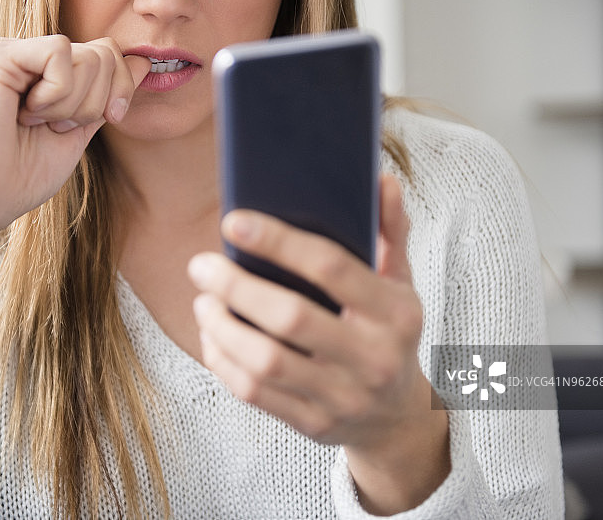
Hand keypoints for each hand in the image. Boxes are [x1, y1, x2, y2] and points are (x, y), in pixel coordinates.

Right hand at [0, 35, 150, 237]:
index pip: (107, 53)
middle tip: (58, 127)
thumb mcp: (83, 129)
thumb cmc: (26, 174)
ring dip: (73, 105)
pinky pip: (59, 54)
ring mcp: (10, 50)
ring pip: (87, 55)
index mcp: (46, 70)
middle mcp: (27, 54)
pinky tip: (26, 114)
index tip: (107, 119)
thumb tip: (143, 63)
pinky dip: (56, 95)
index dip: (121, 87)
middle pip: (104, 53)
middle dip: (96, 103)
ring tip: (39, 123)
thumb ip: (108, 95)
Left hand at [188, 175, 448, 512]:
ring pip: (266, 361)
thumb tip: (382, 179)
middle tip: (201, 265)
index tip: (232, 223)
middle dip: (235, 286)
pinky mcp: (314, 424)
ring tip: (203, 301)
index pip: (331, 267)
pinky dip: (224, 362)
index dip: (278, 241)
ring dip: (222, 326)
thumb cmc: (389, 334)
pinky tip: (212, 337)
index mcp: (396, 313)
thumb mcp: (401, 282)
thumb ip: (391, 231)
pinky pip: (256, 394)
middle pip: (290, 317)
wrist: (397, 416)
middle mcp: (374, 357)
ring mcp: (343, 396)